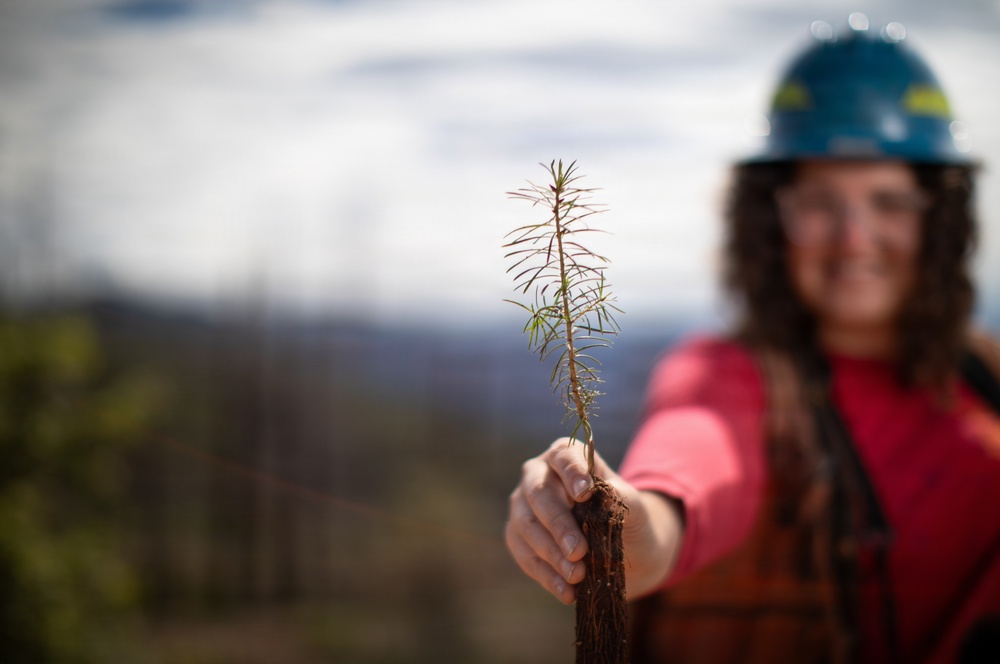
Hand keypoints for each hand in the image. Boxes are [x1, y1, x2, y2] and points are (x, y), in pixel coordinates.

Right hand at [504, 437, 645, 603]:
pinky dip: (546, 576)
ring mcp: (523, 507)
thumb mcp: (634, 507)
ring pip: (526, 527)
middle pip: (539, 494)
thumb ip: (620, 497)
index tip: (586, 493)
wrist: (626, 550)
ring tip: (577, 575)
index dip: (572, 473)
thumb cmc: (628, 518)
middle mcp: (538, 476)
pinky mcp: (518, 538)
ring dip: (551, 554)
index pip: (564, 456)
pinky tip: (567, 592)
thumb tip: (604, 493)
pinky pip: (525, 556)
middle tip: (579, 551)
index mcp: (566, 457)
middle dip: (558, 524)